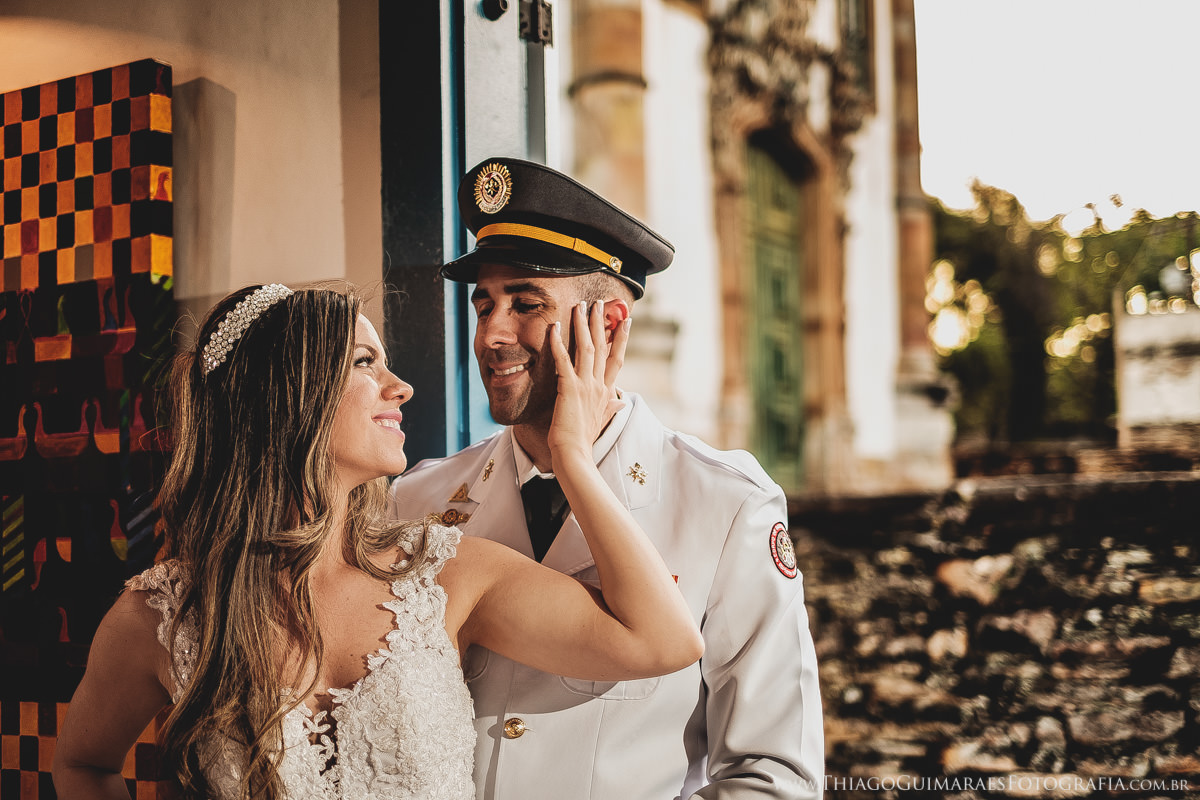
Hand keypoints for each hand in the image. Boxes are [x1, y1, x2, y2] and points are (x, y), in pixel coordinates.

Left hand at [546, 302, 629, 467]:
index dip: (621, 339)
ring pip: (586, 347)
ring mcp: (585, 385)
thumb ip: (612, 406)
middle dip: (601, 323)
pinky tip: (553, 327)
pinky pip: (563, 360)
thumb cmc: (584, 440)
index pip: (617, 359)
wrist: (574, 454)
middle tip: (599, 303)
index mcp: (606, 391)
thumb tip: (623, 400)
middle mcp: (598, 385)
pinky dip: (557, 342)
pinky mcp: (569, 388)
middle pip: (602, 347)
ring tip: (580, 306)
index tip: (626, 322)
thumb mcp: (602, 420)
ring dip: (583, 325)